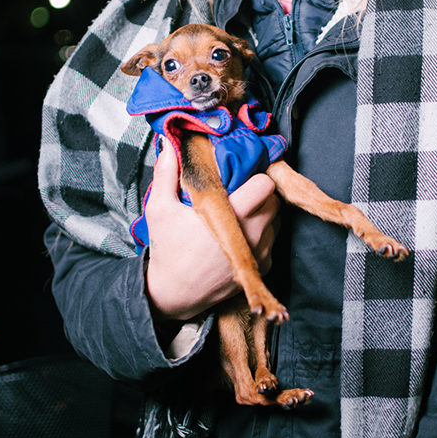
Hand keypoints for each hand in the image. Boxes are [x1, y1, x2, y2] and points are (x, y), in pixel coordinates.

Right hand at [144, 141, 278, 319]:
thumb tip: (168, 143)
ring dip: (263, 214)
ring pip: (276, 221)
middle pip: (274, 200)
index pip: (265, 184)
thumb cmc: (167, 249)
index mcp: (233, 216)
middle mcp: (253, 235)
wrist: (173, 294)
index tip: (241, 175)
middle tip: (238, 193)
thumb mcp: (160, 208)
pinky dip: (262, 235)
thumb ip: (167, 173)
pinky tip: (239, 234)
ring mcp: (259, 253)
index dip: (255, 176)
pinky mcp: (261, 268)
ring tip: (239, 213)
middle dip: (259, 194)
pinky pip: (272, 241)